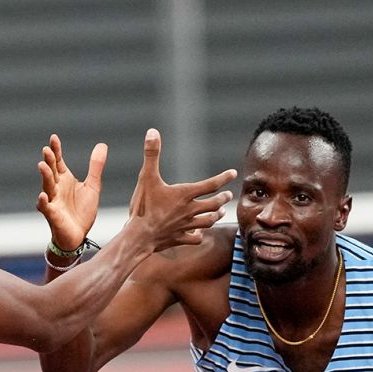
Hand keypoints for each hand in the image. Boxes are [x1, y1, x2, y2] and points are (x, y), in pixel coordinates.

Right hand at [36, 134, 106, 252]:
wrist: (78, 236)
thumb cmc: (82, 212)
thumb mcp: (92, 186)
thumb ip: (95, 167)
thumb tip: (102, 145)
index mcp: (64, 180)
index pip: (58, 162)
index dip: (56, 150)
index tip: (53, 137)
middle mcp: (56, 188)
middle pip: (51, 171)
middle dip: (48, 161)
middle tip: (47, 150)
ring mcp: (53, 201)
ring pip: (46, 186)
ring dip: (44, 176)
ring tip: (42, 165)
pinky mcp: (52, 215)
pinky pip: (45, 208)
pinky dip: (43, 202)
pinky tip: (42, 195)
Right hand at [125, 128, 234, 252]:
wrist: (139, 237)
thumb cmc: (143, 207)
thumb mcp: (146, 177)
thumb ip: (151, 154)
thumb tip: (152, 131)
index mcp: (185, 194)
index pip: (211, 184)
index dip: (223, 178)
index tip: (233, 173)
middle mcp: (189, 210)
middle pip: (213, 204)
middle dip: (223, 199)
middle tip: (229, 195)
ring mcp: (186, 226)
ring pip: (208, 221)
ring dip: (216, 216)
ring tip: (220, 212)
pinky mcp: (179, 238)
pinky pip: (195, 238)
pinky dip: (199, 235)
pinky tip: (199, 233)